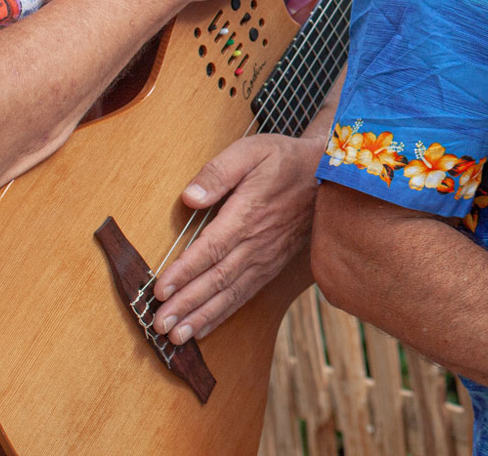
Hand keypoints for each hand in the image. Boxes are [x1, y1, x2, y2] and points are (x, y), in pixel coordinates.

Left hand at [151, 133, 318, 344]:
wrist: (328, 175)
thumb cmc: (284, 160)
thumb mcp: (251, 150)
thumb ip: (219, 172)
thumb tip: (190, 197)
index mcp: (247, 214)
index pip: (210, 249)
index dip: (184, 272)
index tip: (159, 291)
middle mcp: (256, 243)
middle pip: (216, 279)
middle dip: (186, 304)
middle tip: (160, 325)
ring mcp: (266, 258)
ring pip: (229, 293)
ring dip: (201, 316)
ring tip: (176, 337)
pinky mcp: (271, 266)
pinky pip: (245, 294)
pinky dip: (223, 314)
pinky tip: (203, 328)